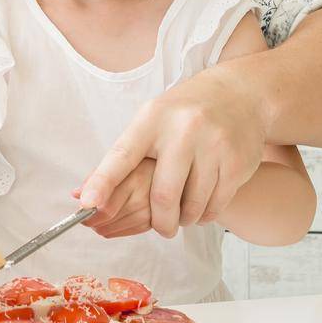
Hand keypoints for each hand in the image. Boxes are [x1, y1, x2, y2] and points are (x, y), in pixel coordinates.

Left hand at [77, 67, 265, 238]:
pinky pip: (216, 206)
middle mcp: (183, 130)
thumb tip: (82, 194)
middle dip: (160, 221)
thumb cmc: (183, 113)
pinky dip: (205, 215)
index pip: (122, 155)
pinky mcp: (237, 162)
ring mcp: (213, 145)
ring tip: (183, 212)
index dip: (103, 182)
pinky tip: (203, 204)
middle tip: (161, 228)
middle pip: (163, 195)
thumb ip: (121, 158)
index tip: (88, 204)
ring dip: (184, 219)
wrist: (239, 94)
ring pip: (192, 206)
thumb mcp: (150, 121)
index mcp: (153, 119)